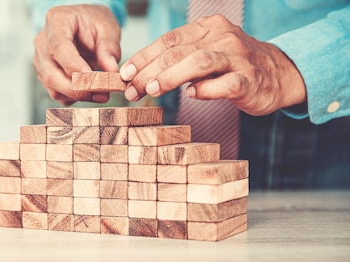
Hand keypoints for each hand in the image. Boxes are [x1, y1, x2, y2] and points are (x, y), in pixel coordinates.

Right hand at [33, 5, 120, 105]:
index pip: (59, 49)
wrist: (85, 24)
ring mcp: (41, 60)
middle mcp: (42, 42)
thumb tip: (111, 72)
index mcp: (56, 21)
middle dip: (78, 89)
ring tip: (102, 94)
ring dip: (78, 95)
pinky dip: (74, 97)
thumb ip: (109, 48)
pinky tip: (90, 92)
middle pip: (51, 74)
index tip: (96, 81)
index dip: (76, 68)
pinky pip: (56, 92)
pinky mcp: (45, 74)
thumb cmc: (93, 21)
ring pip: (53, 87)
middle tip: (103, 94)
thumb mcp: (108, 27)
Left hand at [119, 15, 305, 115]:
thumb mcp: (205, 52)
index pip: (168, 40)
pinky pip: (225, 84)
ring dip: (170, 77)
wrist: (280, 74)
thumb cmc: (233, 65)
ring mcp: (238, 58)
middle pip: (178, 52)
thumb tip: (139, 73)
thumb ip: (178, 57)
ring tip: (151, 90)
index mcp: (208, 27)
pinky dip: (206, 90)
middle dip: (149, 72)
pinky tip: (192, 95)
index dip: (143, 57)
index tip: (124, 74)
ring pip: (199, 62)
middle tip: (131, 90)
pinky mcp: (250, 81)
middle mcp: (223, 38)